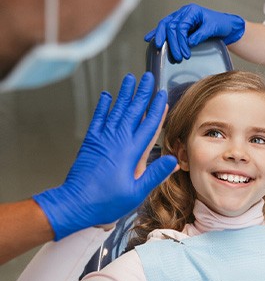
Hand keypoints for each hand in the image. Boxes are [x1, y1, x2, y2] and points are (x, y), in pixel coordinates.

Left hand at [33, 72, 177, 240]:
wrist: (75, 203)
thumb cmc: (106, 201)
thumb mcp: (136, 192)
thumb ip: (155, 175)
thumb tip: (173, 161)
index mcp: (131, 152)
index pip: (149, 125)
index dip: (157, 109)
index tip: (162, 96)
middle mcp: (118, 140)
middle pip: (133, 111)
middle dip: (142, 93)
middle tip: (147, 78)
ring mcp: (103, 139)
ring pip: (116, 110)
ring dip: (124, 94)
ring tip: (129, 79)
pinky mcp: (91, 141)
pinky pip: (98, 119)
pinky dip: (102, 106)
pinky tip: (106, 96)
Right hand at [145, 3, 244, 61]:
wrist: (225, 25)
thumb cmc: (220, 25)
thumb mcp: (212, 28)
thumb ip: (200, 35)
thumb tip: (189, 42)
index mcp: (191, 11)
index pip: (180, 27)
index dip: (181, 42)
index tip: (185, 54)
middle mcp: (183, 13)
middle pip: (170, 26)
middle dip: (172, 43)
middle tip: (177, 57)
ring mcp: (180, 18)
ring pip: (165, 26)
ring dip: (161, 38)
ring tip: (158, 48)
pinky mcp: (179, 25)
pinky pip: (165, 27)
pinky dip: (156, 33)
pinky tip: (149, 38)